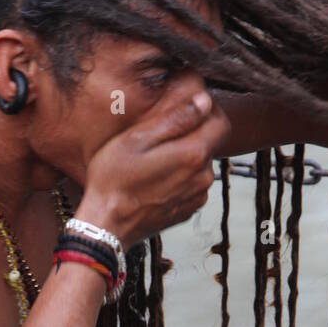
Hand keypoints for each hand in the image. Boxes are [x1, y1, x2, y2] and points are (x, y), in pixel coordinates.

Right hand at [75, 80, 230, 247]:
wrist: (106, 226)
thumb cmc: (114, 180)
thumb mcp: (137, 138)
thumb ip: (175, 118)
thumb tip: (204, 101)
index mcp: (194, 153)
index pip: (221, 122)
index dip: (206, 110)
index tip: (184, 109)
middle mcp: (203, 176)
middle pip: (209, 143)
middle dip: (191, 134)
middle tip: (158, 136)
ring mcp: (197, 196)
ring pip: (200, 164)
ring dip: (184, 157)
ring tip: (152, 160)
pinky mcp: (188, 209)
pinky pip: (192, 184)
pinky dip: (180, 177)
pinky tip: (155, 179)